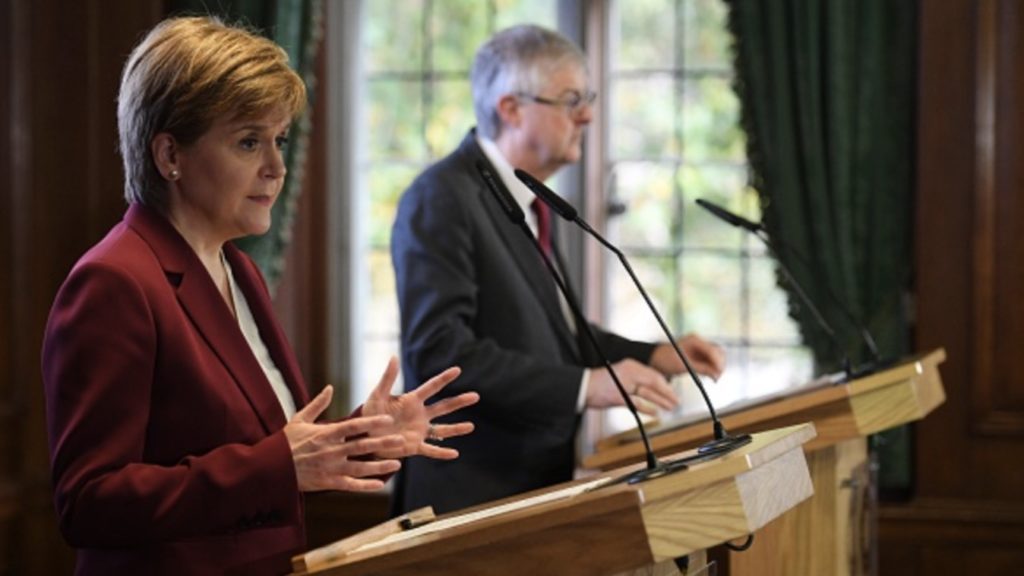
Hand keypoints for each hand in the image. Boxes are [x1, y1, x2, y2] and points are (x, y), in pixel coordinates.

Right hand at [284, 385, 403, 492]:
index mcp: (326, 433)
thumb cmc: (284, 442)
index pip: (354, 425)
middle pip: (362, 446)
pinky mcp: (327, 483)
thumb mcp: (299, 419)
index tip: (388, 419)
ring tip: (397, 464)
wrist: (269, 468)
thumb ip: (318, 404)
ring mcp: (330, 468)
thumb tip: (330, 387)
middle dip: (383, 443)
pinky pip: (350, 485)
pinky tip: (380, 484)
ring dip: (380, 466)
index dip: (372, 422)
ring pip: (360, 467)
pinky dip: (365, 486)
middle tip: (401, 440)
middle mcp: (331, 450)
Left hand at [362, 357, 479, 459]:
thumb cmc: (371, 413)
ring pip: (442, 429)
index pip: (431, 387)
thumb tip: (393, 357)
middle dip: (459, 401)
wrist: (366, 436)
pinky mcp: (414, 446)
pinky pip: (431, 450)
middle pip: (443, 407)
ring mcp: (419, 430)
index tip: (457, 370)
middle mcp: (420, 415)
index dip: (444, 378)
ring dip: (456, 428)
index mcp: (412, 400)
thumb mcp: (377, 395)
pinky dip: (442, 452)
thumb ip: (387, 378)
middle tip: (475, 396)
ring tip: (471, 427)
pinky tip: (454, 454)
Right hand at [586, 358, 678, 414]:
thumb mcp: (621, 377)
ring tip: (670, 407)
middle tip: (676, 402)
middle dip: (667, 393)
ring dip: (661, 401)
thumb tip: (652, 391)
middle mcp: (629, 372)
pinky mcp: (617, 396)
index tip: (672, 393)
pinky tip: (655, 413)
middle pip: (654, 382)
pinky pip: (637, 403)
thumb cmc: (600, 384)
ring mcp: (623, 383)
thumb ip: (636, 383)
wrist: (582, 387)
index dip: (665, 385)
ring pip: (648, 392)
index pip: (654, 375)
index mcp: (631, 365)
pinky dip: (648, 408)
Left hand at [649, 333, 725, 379]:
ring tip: (714, 378)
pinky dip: (712, 369)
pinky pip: (711, 362)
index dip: (718, 362)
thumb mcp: (683, 365)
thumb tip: (715, 374)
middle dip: (719, 364)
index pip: (712, 350)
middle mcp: (699, 343)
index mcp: (694, 340)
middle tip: (717, 377)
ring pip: (716, 357)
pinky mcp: (699, 356)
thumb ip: (701, 368)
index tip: (719, 373)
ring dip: (717, 367)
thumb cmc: (665, 359)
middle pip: (717, 352)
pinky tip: (711, 376)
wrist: (656, 360)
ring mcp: (700, 349)